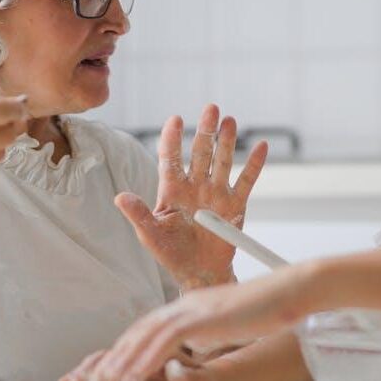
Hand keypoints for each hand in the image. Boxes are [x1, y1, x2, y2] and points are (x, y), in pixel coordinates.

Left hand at [60, 264, 317, 380]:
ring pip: (143, 338)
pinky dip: (144, 362)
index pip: (146, 329)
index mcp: (188, 306)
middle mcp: (183, 305)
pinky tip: (132, 380)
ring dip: (120, 366)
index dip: (124, 352)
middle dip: (112, 362)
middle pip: (136, 333)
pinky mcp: (201, 317)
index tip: (109, 376)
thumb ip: (208, 332)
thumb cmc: (267, 309)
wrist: (289, 290)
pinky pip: (163, 342)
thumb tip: (196, 346)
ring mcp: (191, 309)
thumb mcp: (229, 323)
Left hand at [115, 104, 267, 289]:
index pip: (170, 159)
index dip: (172, 139)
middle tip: (210, 108)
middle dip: (205, 131)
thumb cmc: (171, 253)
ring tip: (229, 121)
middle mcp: (195, 186)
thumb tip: (119, 197)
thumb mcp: (150, 235)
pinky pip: (246, 182)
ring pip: (222, 161)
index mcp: (172, 190)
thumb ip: (138, 215)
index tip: (175, 119)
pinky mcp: (235, 205)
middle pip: (200, 153)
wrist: (200, 272)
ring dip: (226, 141)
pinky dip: (254, 165)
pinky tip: (261, 146)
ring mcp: (216, 194)